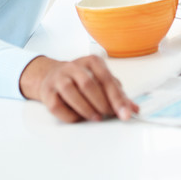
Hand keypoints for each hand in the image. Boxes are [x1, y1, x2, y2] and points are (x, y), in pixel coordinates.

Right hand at [19, 55, 138, 122]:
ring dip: (86, 109)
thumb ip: (117, 94)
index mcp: (91, 61)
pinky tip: (79, 118)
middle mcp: (73, 67)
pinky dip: (70, 115)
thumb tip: (134, 109)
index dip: (117, 97)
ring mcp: (58, 78)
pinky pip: (58, 106)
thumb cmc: (81, 79)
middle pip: (88, 84)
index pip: (106, 78)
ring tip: (96, 117)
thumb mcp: (101, 80)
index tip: (126, 113)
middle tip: (110, 115)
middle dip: (102, 103)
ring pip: (71, 92)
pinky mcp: (47, 92)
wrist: (50, 76)